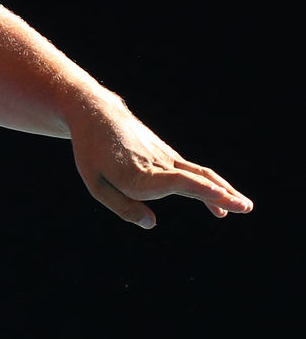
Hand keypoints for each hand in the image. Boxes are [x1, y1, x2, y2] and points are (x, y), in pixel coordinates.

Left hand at [70, 102, 253, 228]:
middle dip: (221, 195)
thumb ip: (123, 207)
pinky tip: (219, 205)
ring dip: (223, 191)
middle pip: (195, 180)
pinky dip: (209, 187)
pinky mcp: (168, 156)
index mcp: (139, 175)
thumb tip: (151, 224)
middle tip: (245, 208)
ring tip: (245, 207)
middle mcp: (158, 166)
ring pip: (200, 175)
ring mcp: (165, 159)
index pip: (177, 182)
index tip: (221, 197)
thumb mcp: (95, 183)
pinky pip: (193, 173)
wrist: (96, 114)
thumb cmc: (92, 152)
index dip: (201, 190)